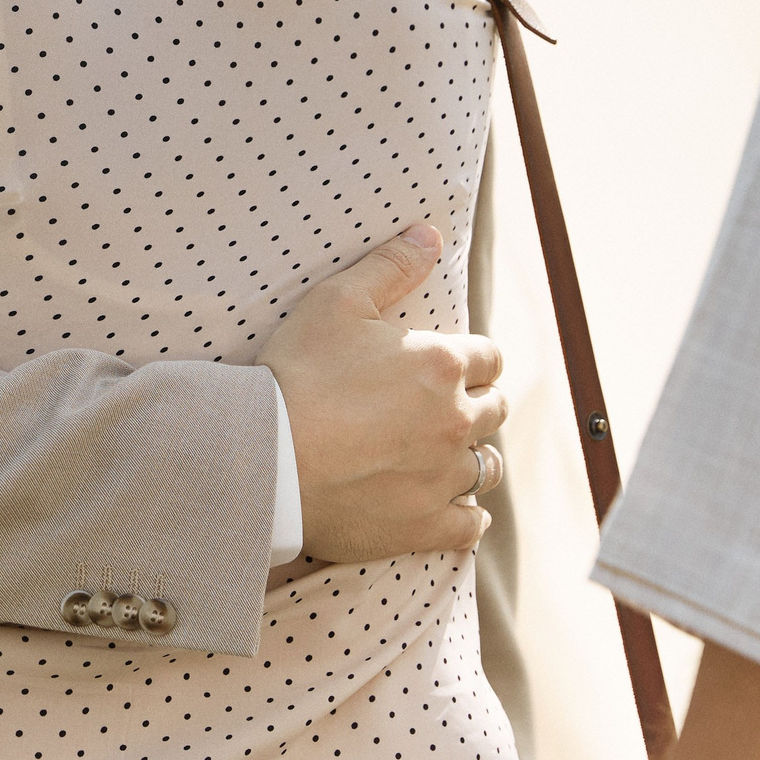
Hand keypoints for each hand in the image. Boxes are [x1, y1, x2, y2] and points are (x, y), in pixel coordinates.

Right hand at [256, 224, 505, 562]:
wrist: (266, 456)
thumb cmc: (297, 373)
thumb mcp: (335, 302)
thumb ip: (390, 266)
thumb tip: (430, 234)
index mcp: (441, 364)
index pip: (487, 357)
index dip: (468, 358)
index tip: (448, 365)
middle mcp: (455, 419)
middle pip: (494, 409)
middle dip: (475, 403)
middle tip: (440, 406)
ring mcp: (444, 475)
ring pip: (486, 467)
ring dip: (474, 457)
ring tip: (446, 455)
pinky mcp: (426, 524)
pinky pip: (470, 525)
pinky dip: (465, 516)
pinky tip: (448, 507)